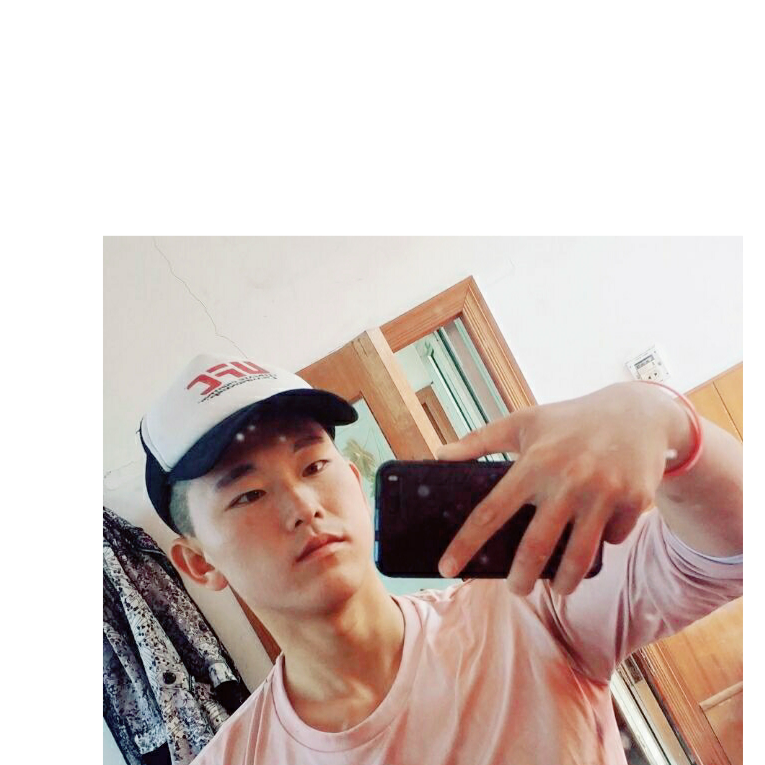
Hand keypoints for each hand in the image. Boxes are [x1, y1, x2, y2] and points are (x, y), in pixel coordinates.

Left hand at [436, 382, 683, 594]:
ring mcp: (603, 493)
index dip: (465, 543)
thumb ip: (480, 440)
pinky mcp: (633, 501)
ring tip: (557, 588)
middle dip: (521, 579)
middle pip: (535, 547)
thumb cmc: (570, 420)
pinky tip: (599, 537)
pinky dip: (604, 543)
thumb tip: (440, 454)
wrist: (638, 413)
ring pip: (577, 557)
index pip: (491, 511)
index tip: (446, 568)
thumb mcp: (524, 422)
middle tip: (515, 588)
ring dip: (564, 582)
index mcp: (534, 462)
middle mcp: (567, 480)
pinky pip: (613, 539)